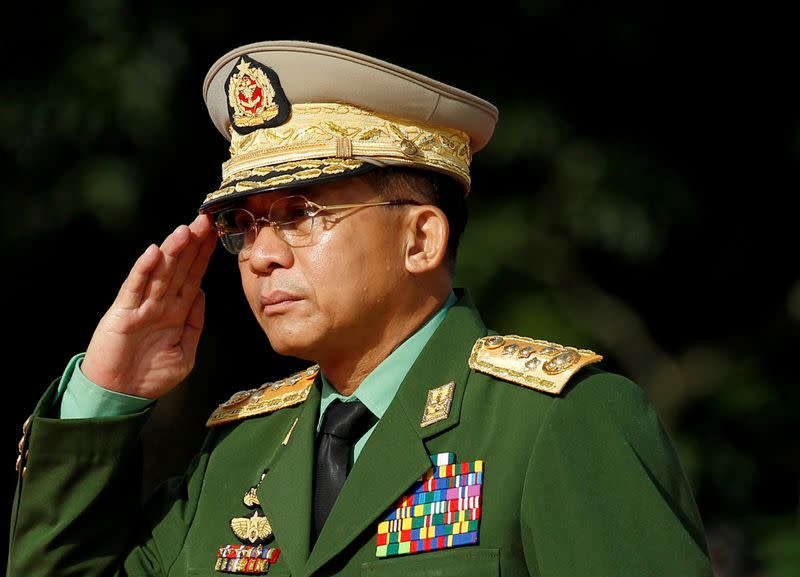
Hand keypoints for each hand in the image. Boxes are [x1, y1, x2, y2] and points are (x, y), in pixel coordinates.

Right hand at [81, 214, 216, 397]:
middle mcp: (160, 303)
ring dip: (172, 251)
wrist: (121, 396)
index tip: (216, 234)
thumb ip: (195, 323)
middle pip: (179, 268)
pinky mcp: (123, 314)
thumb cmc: (151, 376)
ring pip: (160, 272)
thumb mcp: (186, 352)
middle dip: (192, 245)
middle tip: (205, 220)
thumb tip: (202, 294)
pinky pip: (135, 289)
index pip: (193, 276)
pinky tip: (153, 253)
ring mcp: (141, 306)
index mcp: (177, 311)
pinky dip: (143, 270)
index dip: (203, 255)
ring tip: (185, 230)